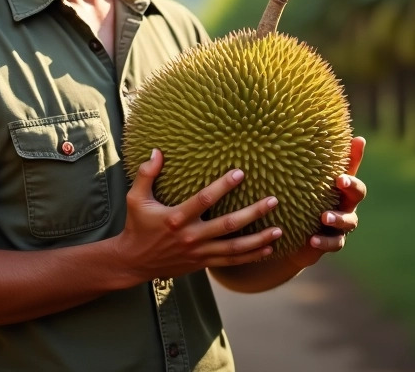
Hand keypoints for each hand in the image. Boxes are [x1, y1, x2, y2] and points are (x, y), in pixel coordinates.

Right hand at [112, 148, 280, 282]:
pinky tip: (268, 249)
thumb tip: (157, 151)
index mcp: (176, 218)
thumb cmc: (138, 227)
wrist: (135, 262)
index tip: (240, 172)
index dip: (223, 186)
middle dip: (253, 213)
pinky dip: (251, 256)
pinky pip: (231, 261)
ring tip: (279, 229)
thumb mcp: (136, 198)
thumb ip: (146, 174)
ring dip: (259, 239)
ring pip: (235, 248)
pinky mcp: (203, 263)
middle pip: (228, 225)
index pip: (204, 200)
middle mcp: (191, 237)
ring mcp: (199, 253)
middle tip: (273, 201)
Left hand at [285, 135, 366, 270]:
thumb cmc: (303, 199)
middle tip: (340, 182)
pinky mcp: (333, 242)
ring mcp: (342, 225)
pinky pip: (335, 243)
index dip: (353, 163)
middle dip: (351, 187)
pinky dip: (325, 242)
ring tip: (324, 217)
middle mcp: (346, 203)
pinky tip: (312, 240)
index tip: (340, 171)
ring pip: (349, 221)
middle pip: (358, 194)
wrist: (293, 234)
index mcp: (341, 187)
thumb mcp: (305, 180)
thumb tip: (322, 136)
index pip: (351, 171)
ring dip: (338, 218)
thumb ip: (313, 161)